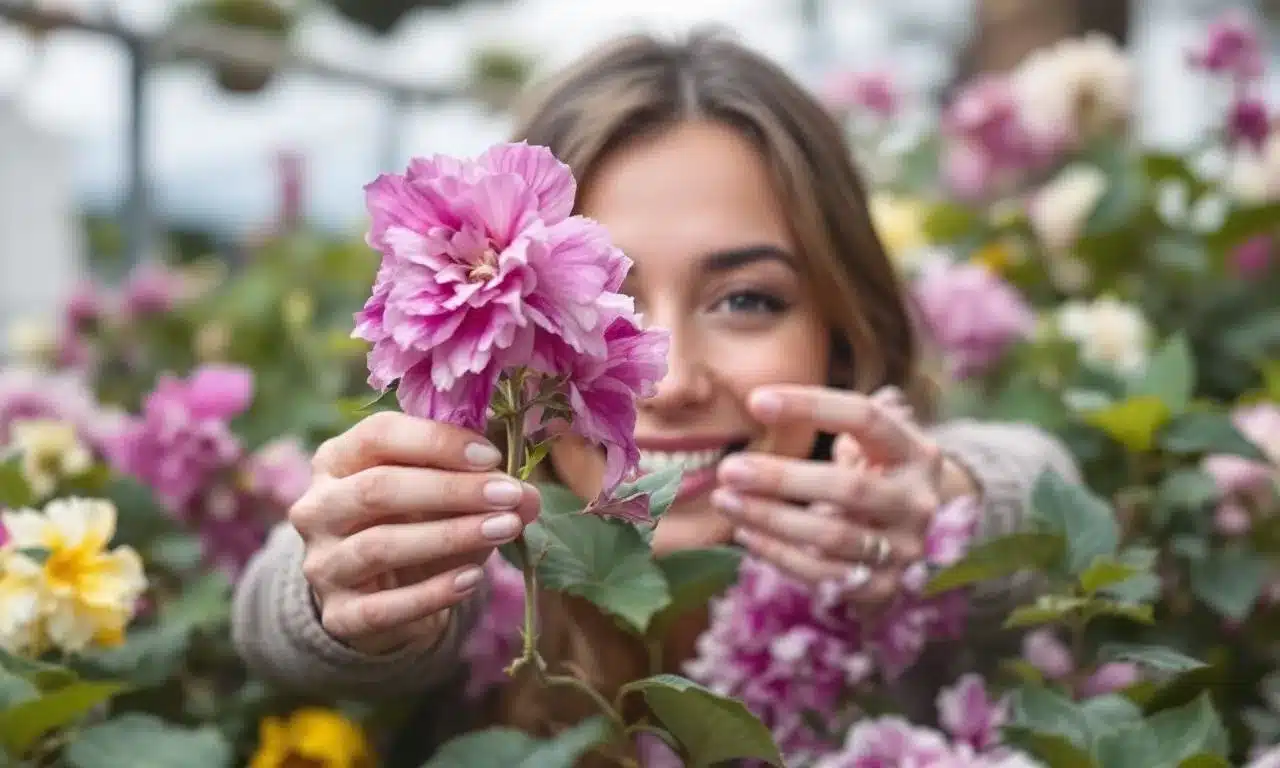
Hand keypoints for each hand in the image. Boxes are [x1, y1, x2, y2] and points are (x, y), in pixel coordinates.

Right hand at [292, 411, 539, 654]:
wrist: (380, 595)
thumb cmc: (413, 522)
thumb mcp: (444, 495)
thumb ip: (483, 486)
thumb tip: (528, 497)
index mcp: (338, 459)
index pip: (378, 435)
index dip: (438, 442)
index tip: (492, 456)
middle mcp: (318, 507)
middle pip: (378, 488)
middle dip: (452, 490)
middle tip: (508, 494)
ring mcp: (322, 563)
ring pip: (380, 545)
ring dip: (450, 536)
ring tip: (505, 529)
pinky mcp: (338, 614)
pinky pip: (384, 607)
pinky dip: (433, 593)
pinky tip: (472, 579)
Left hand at [712, 385, 973, 608]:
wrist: (914, 540)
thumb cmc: (878, 476)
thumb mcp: (873, 444)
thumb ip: (835, 419)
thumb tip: (766, 400)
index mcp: (916, 453)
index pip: (865, 418)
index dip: (811, 406)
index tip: (756, 401)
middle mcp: (917, 502)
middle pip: (848, 487)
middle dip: (782, 478)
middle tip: (729, 468)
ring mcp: (903, 549)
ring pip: (831, 536)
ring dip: (770, 518)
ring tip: (725, 499)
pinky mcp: (881, 588)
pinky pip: (821, 574)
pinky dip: (777, 554)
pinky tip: (744, 532)